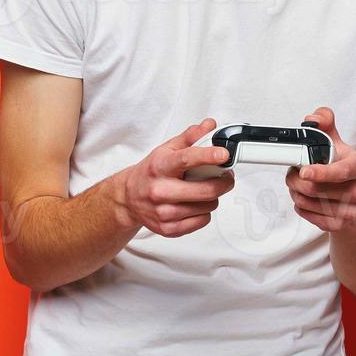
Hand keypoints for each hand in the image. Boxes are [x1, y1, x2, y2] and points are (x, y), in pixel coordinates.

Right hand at [115, 118, 234, 237]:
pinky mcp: (169, 229)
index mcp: (160, 167)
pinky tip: (194, 204)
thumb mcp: (167, 150)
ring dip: (213, 197)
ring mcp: (164, 212)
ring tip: (203, 189)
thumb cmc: (151, 172)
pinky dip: (204, 212)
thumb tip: (209, 126)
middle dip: (224, 182)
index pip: (186, 159)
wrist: (129, 198)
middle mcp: (160, 190)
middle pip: (206, 190)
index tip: (224, 154)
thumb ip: (190, 137)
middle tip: (226, 176)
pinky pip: (203, 221)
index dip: (208, 156)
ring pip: (208, 206)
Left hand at [286, 107, 355, 231]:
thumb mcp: (338, 143)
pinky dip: (301, 207)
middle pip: (316, 189)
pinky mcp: (341, 225)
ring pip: (310, 203)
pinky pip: (311, 217)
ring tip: (298, 186)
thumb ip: (325, 124)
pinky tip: (304, 200)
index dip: (321, 172)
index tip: (303, 171)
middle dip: (295, 181)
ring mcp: (351, 210)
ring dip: (296, 193)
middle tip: (292, 174)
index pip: (340, 171)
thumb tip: (312, 118)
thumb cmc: (344, 169)